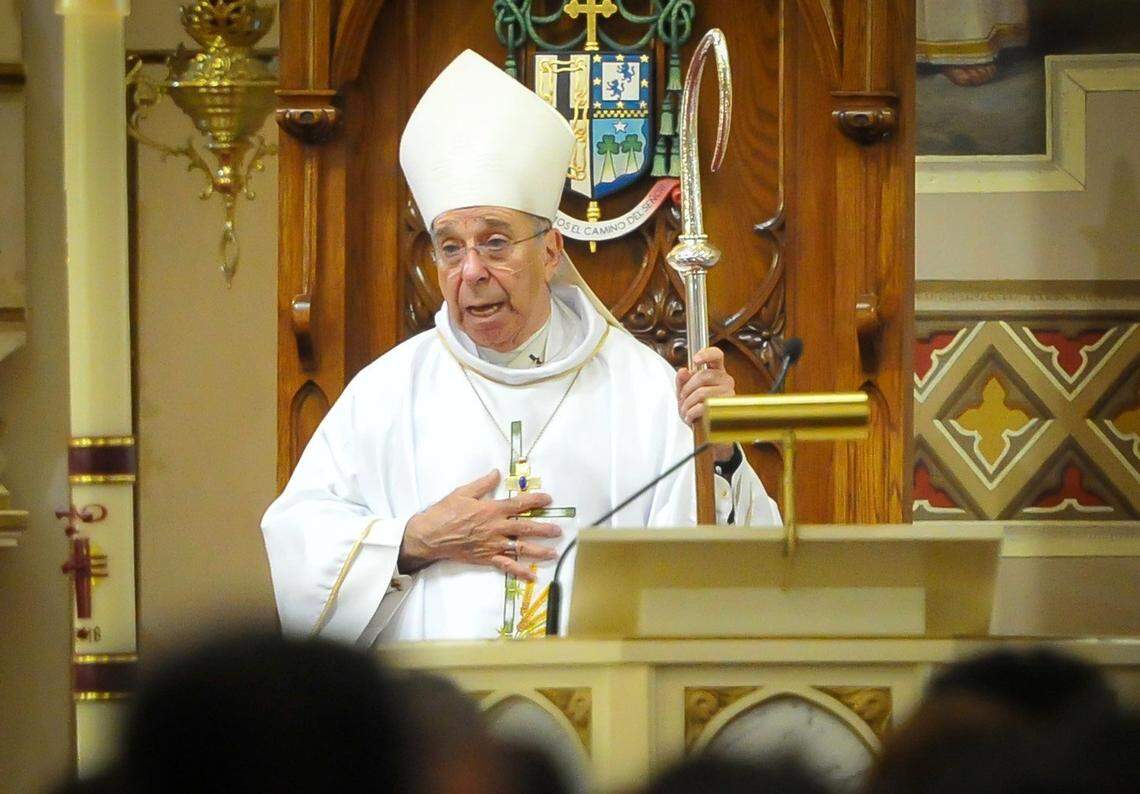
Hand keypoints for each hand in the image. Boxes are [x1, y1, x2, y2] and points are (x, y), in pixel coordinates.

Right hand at [399, 470, 561, 581]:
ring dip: (538, 550)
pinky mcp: (486, 558)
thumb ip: (482, 484)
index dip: (535, 501)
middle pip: (525, 528)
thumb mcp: (462, 492)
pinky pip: (507, 565)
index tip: (548, 499)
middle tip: (557, 530)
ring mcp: (492, 544)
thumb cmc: (444, 512)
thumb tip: (496, 473)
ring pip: (520, 548)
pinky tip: (532, 575)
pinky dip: (520, 571)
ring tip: (553, 552)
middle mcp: (496, 528)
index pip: (519, 504)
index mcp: (491, 510)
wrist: (429, 536)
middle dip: (544, 529)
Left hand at [676, 345, 735, 461]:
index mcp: (717, 373)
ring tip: (686, 411)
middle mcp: (726, 381)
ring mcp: (729, 395)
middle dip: (687, 389)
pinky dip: (692, 413)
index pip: (717, 356)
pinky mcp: (727, 410)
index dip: (706, 354)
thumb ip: (682, 380)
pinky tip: (690, 417)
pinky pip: (704, 407)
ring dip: (688, 404)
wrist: (707, 432)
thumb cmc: (699, 411)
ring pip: (702, 392)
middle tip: (682, 400)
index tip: (695, 360)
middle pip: (703, 376)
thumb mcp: (685, 393)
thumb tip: (683, 370)